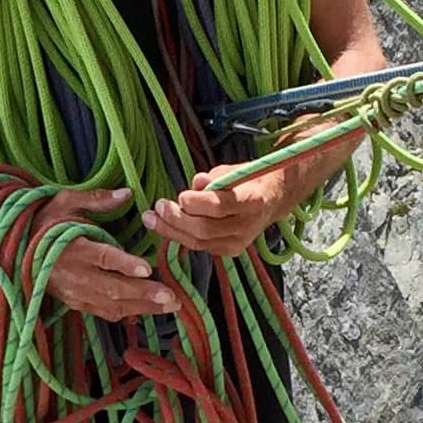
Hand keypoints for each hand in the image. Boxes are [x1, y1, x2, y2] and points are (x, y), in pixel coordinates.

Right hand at [39, 187, 179, 320]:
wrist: (14, 250)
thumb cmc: (43, 223)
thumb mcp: (65, 202)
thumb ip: (96, 199)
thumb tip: (127, 193)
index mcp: (72, 247)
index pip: (102, 257)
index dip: (124, 264)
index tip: (146, 269)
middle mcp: (74, 274)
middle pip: (112, 287)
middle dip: (144, 293)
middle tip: (171, 297)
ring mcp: (74, 293)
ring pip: (112, 305)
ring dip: (142, 307)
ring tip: (169, 306)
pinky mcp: (75, 303)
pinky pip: (104, 313)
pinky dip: (127, 314)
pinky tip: (147, 311)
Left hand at [148, 162, 291, 256]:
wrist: (271, 200)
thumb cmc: (247, 181)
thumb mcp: (232, 171)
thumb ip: (213, 178)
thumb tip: (196, 181)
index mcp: (251, 201)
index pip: (219, 206)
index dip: (195, 202)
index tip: (180, 195)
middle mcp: (247, 226)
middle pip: (205, 229)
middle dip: (176, 219)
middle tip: (158, 207)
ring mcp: (239, 243)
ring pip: (199, 242)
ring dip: (171, 231)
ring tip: (151, 219)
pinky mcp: (230, 251)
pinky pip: (200, 246)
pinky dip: (181, 236)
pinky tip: (166, 227)